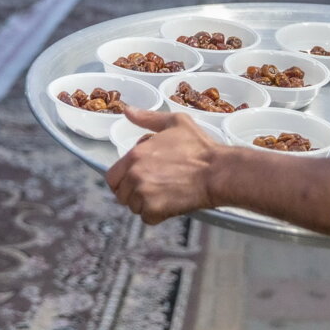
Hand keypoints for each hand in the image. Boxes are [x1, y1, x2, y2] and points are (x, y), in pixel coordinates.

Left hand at [106, 107, 221, 224]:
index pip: (112, 176)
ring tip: (165, 194)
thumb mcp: (175, 122)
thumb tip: (128, 111)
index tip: (137, 179)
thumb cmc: (199, 148)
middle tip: (155, 187)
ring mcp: (143, 194)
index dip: (123, 179)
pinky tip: (170, 204)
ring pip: (134, 207)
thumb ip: (147, 118)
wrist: (217, 172)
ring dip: (146, 204)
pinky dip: (157, 215)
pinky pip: (147, 218)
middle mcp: (135, 175)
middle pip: (121, 194)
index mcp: (135, 155)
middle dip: (134, 193)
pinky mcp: (155, 210)